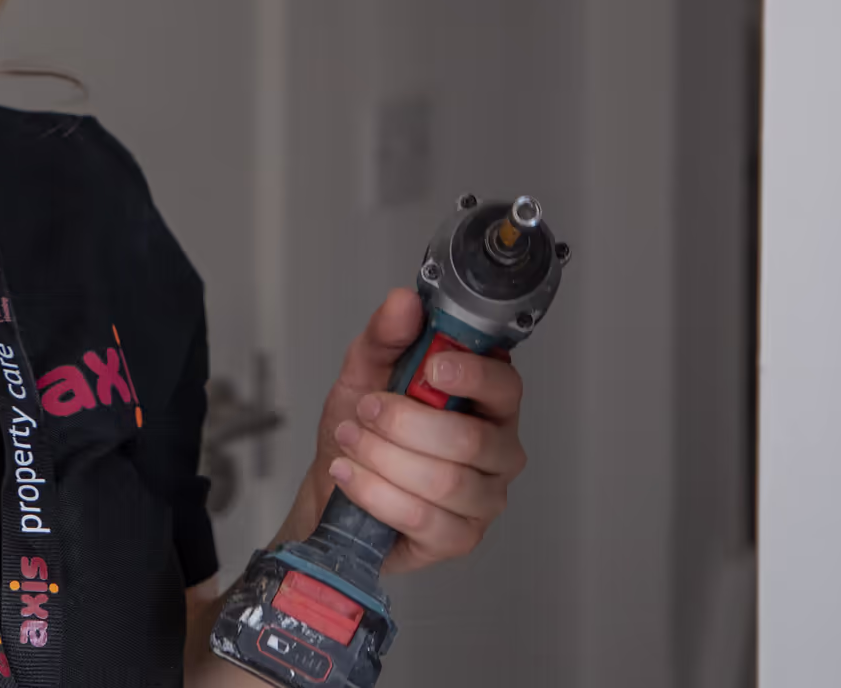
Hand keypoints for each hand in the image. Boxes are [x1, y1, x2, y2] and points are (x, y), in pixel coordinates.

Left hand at [277, 288, 526, 574]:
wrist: (335, 487)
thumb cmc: (362, 427)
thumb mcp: (364, 371)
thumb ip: (385, 335)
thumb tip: (405, 302)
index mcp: (486, 401)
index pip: (505, 386)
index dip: (473, 376)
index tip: (432, 368)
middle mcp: (497, 450)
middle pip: (471, 440)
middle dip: (403, 423)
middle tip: (366, 410)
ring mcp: (483, 498)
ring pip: (444, 480)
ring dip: (383, 458)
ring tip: (351, 441)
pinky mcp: (459, 538)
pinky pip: (424, 518)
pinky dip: (376, 493)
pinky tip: (352, 476)